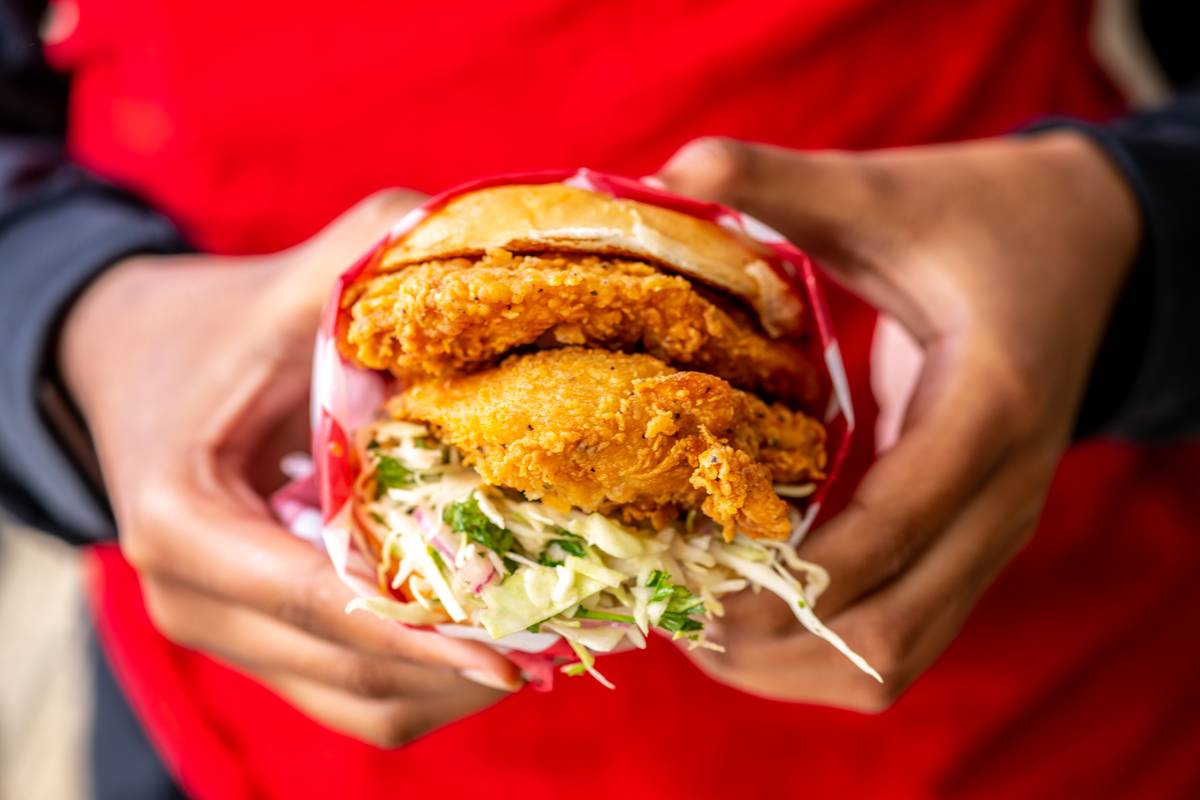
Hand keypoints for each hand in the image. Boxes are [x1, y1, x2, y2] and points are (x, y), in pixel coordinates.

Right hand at [60, 191, 523, 746]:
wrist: (130, 365)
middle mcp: (192, 599)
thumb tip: (491, 251)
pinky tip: (493, 637)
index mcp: (183, 520)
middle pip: (348, 668)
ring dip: (452, 683)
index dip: (419, 630)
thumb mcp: (281, 287)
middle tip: (564, 635)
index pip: (317, 599)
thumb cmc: (208, 327)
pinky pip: (352, 694)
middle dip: (457, 661)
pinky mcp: (254, 642)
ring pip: (357, 701)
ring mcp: (223, 631)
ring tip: (548, 643)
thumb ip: (370, 257)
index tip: (514, 650)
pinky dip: (426, 679)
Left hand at [656, 132, 1139, 709]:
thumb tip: (673, 167)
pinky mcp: (968, 544)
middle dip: (771, 640)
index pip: (893, 526)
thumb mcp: (888, 192)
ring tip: (698, 625)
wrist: (1090, 249)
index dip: (789, 572)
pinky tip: (749, 610)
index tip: (690, 578)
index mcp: (986, 407)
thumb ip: (784, 182)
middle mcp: (999, 494)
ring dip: (790, 661)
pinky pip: (900, 636)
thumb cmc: (983, 220)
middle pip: (889, 631)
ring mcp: (988, 531)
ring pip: (894, 659)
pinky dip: (819, 646)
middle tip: (674, 609)